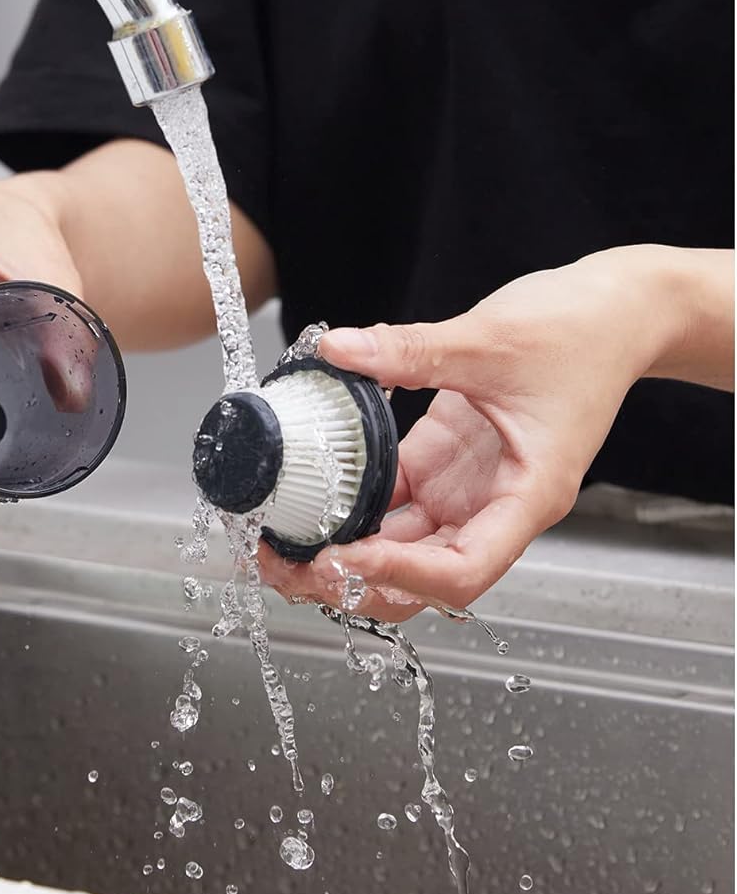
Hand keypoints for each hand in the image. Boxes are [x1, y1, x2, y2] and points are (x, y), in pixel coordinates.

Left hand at [259, 246, 699, 620]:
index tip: (339, 556)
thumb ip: (409, 348)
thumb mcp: (489, 338)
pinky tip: (306, 496)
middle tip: (284, 566)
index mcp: (526, 497)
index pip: (462, 570)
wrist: (613, 313)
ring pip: (400, 545)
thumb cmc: (583, 334)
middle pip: (421, 577)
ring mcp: (467, 488)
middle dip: (353, 580)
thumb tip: (338, 350)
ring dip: (344, 551)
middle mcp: (495, 506)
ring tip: (281, 542)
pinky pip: (392, 499)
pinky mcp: (445, 462)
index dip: (399, 573)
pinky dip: (351, 505)